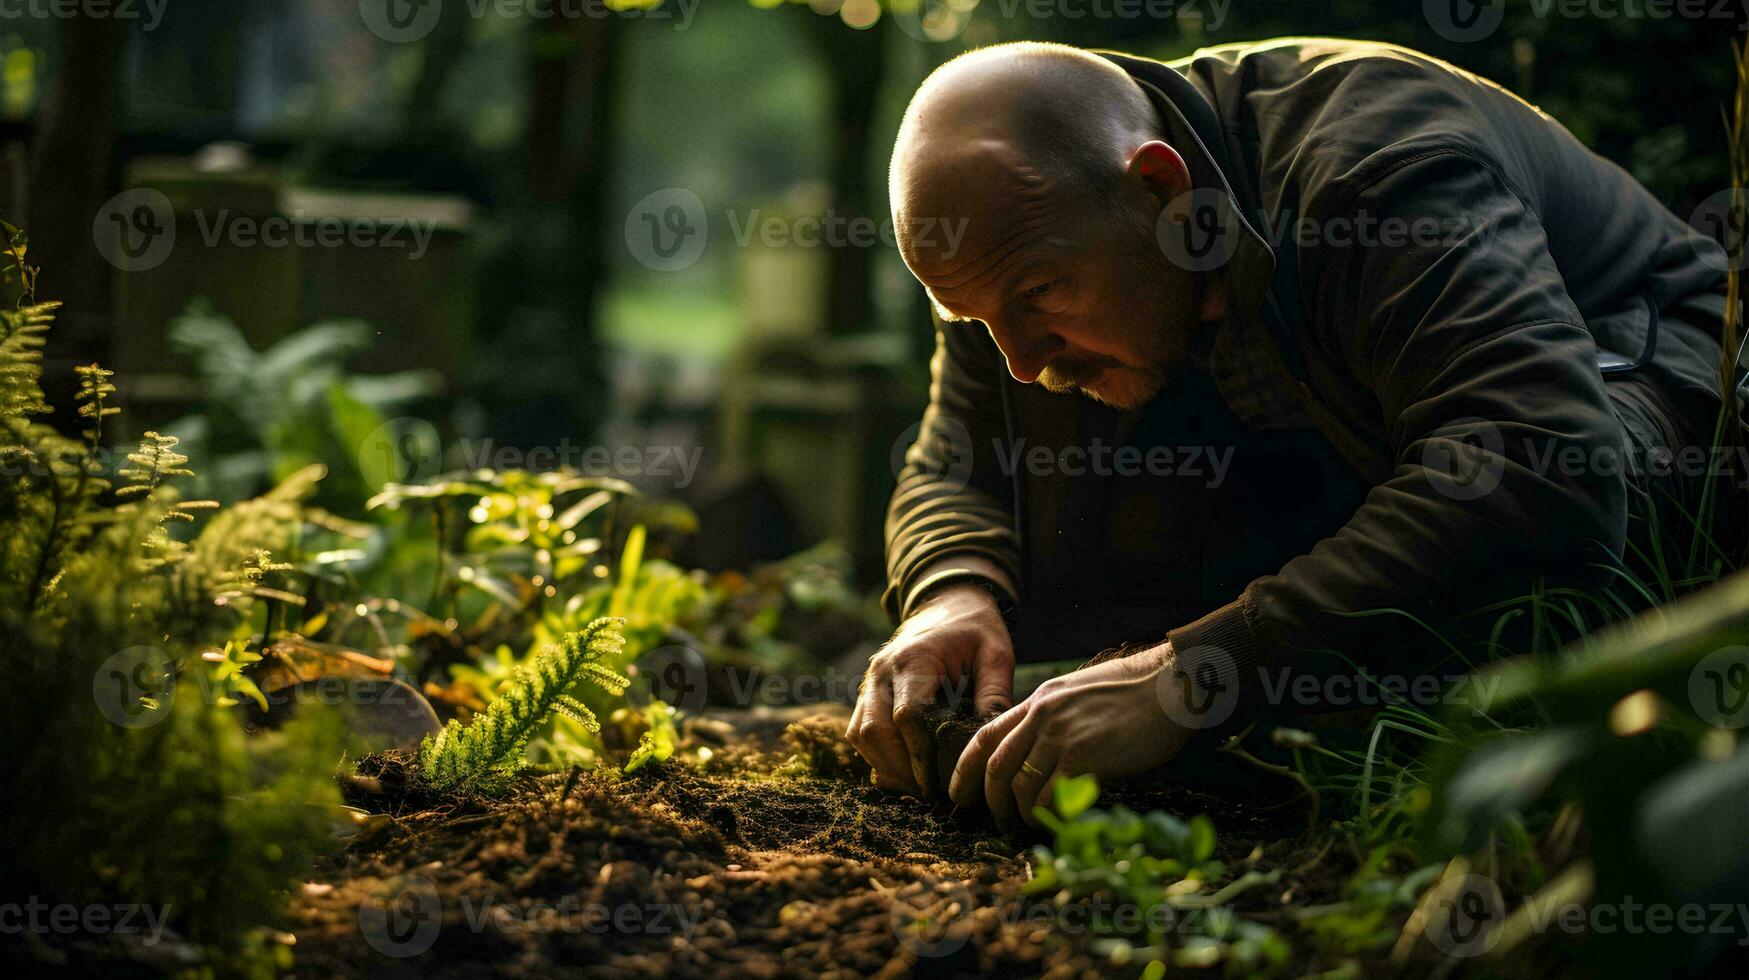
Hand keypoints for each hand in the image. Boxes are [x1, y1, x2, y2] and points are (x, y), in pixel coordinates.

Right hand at [846, 583, 1013, 795]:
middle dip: (901, 768)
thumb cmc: (976, 629)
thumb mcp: (996, 654)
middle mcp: (882, 671)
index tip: (944, 781)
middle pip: (875, 730)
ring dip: (886, 766)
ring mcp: (869, 681)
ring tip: (919, 789)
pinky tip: (904, 774)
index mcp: (914, 658)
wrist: (948, 602)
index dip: (922, 754)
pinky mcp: (867, 692)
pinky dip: (877, 756)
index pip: (908, 716)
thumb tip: (992, 741)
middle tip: (932, 795)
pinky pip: (858, 731)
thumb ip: (996, 694)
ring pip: (860, 734)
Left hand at [949, 642, 1196, 829]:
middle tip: (993, 819)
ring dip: (1018, 812)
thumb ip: (1056, 719)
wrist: (1171, 685)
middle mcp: (1042, 714)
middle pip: (996, 764)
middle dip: (988, 798)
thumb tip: (1042, 756)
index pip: (986, 733)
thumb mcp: (1081, 694)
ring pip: (1018, 783)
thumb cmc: (1137, 693)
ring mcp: (1061, 735)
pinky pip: (1048, 795)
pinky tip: (1052, 821)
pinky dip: (1044, 815)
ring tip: (1025, 824)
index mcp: (1040, 699)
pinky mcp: (1084, 756)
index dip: (965, 767)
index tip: (958, 791)